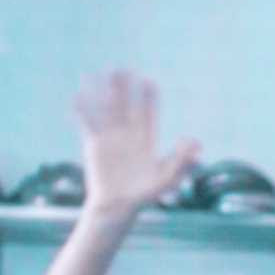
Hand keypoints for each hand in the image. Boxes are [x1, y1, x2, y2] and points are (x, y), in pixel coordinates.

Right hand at [69, 69, 196, 219]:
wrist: (118, 206)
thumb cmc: (144, 195)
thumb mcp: (167, 179)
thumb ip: (182, 161)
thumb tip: (197, 145)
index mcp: (146, 140)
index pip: (147, 113)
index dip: (148, 98)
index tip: (149, 80)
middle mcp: (128, 134)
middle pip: (125, 106)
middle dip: (123, 88)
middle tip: (121, 68)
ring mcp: (111, 138)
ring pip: (105, 110)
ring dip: (100, 93)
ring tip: (93, 73)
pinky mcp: (95, 144)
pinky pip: (88, 124)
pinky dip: (82, 112)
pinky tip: (76, 97)